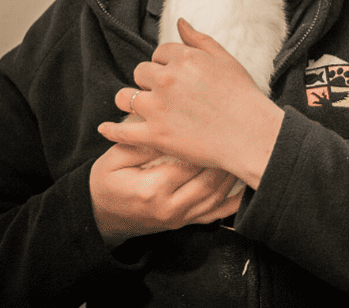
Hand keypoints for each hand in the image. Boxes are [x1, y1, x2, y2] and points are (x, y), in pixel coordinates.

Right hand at [89, 142, 240, 248]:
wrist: (100, 216)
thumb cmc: (106, 183)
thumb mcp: (113, 160)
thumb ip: (139, 145)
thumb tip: (164, 129)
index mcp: (152, 189)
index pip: (188, 164)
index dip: (204, 144)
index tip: (217, 125)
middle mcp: (170, 208)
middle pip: (208, 181)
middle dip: (225, 158)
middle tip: (239, 134)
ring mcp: (179, 218)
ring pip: (216, 197)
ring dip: (233, 175)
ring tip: (244, 151)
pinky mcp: (185, 223)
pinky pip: (215, 215)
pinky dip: (234, 202)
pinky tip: (248, 186)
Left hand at [98, 18, 283, 188]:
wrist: (251, 135)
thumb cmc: (243, 97)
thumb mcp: (226, 60)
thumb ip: (199, 40)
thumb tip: (180, 22)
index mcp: (184, 59)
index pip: (159, 53)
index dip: (165, 63)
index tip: (174, 75)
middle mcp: (167, 79)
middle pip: (140, 72)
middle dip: (148, 80)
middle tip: (163, 93)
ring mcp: (158, 108)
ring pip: (125, 97)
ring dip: (130, 100)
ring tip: (141, 107)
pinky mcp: (155, 135)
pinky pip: (121, 131)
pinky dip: (111, 130)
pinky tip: (105, 129)